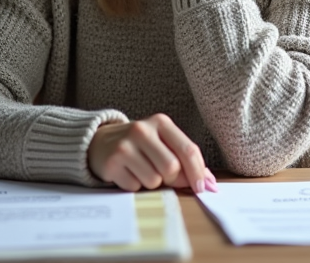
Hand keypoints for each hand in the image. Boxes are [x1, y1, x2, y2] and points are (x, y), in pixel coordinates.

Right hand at [87, 114, 217, 192]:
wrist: (100, 142)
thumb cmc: (140, 145)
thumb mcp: (162, 142)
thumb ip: (184, 158)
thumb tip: (209, 182)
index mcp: (160, 122)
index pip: (188, 150)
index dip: (198, 172)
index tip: (202, 187)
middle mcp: (142, 130)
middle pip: (172, 168)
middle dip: (171, 179)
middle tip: (162, 175)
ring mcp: (125, 145)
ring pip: (153, 181)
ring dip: (151, 183)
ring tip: (141, 170)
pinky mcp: (112, 162)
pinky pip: (134, 187)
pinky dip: (134, 185)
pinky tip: (127, 173)